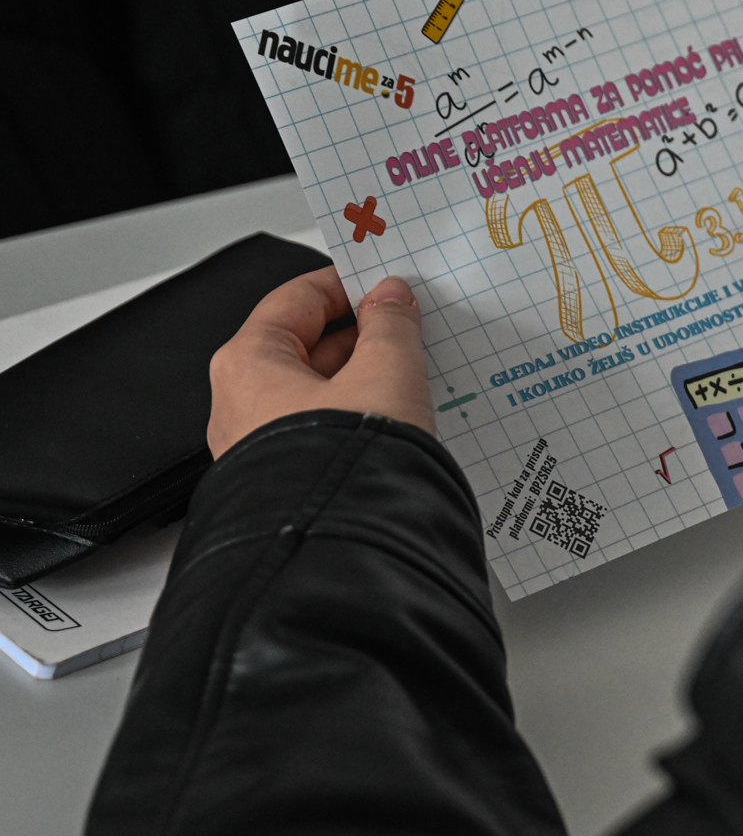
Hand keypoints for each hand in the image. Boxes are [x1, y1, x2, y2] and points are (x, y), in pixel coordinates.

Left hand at [206, 268, 432, 457]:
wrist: (339, 553)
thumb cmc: (342, 466)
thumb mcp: (387, 372)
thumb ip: (392, 325)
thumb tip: (390, 298)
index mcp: (247, 364)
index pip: (296, 298)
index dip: (346, 283)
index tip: (384, 282)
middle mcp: (237, 404)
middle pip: (305, 344)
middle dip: (361, 334)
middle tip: (408, 327)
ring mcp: (257, 446)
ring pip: (316, 391)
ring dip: (363, 378)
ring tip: (412, 376)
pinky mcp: (283, 478)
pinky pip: (320, 429)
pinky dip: (356, 415)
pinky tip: (394, 419)